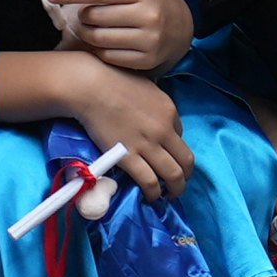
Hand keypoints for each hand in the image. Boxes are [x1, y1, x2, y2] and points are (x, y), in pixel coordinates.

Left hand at [46, 0, 192, 73]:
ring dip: (87, 32)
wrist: (182, 28)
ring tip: (91, 26)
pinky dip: (99, 49)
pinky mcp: (146, 60)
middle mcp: (148, 15)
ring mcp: (149, 40)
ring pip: (99, 38)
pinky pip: (109, 56)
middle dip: (83, 14)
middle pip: (96, 17)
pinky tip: (103, 42)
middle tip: (85, 13)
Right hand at [55, 60, 194, 199]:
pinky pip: (150, 181)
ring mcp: (148, 145)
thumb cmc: (113, 80)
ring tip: (170, 195)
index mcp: (169, 111)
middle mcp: (164, 130)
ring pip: (173, 175)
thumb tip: (155, 117)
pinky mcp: (129, 157)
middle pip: (186, 160)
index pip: (181, 136)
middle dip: (186, 175)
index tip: (168, 156)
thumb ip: (155, 104)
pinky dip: (154, 193)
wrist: (91, 87)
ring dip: (176, 189)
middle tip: (179, 182)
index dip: (175, 149)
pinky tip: (152, 196)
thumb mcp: (146, 87)